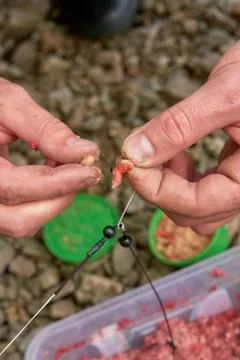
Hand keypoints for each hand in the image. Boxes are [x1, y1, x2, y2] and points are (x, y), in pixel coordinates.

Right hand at [0, 78, 101, 237]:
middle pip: (20, 219)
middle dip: (59, 197)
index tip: (90, 169)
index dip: (59, 182)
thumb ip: (44, 129)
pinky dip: (41, 200)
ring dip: (52, 200)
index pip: (16, 188)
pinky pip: (18, 215)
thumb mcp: (7, 103)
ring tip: (62, 167)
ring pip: (21, 223)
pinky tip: (49, 174)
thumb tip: (85, 152)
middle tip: (82, 170)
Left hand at [121, 41, 239, 234]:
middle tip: (137, 155)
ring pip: (194, 206)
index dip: (154, 189)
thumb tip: (135, 153)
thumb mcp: (224, 94)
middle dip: (157, 187)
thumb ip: (179, 126)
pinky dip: (179, 178)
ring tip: (160, 151)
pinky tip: (174, 154)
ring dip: (167, 185)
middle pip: (191, 213)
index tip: (127, 163)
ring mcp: (238, 182)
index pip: (195, 204)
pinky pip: (201, 190)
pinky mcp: (231, 172)